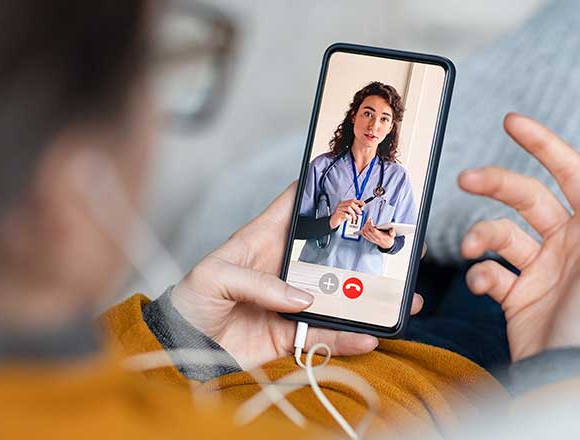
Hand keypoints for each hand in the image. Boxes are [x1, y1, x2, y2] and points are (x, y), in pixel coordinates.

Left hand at [170, 182, 425, 369]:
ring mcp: (292, 301)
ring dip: (368, 298)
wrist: (180, 348)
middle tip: (397, 244)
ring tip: (400, 298)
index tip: (356, 178)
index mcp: (264, 239)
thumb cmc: (190, 301)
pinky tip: (370, 336)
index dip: (322, 188)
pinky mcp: (291, 334)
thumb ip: (257, 282)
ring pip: (339, 296)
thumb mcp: (213, 276)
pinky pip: (326, 336)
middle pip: (331, 252)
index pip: (296, 205)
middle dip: (363, 247)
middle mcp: (285, 267)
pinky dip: (348, 338)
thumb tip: (303, 298)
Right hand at [329, 199, 363, 228]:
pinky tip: (349, 218)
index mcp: (343, 203)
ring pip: (348, 208)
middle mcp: (341, 205)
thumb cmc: (341, 216)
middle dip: (357, 208)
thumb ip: (354, 209)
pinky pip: (345, 214)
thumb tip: (361, 207)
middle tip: (359, 212)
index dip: (358, 202)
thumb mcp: (348, 212)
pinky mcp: (337, 214)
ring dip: (353, 214)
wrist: (333, 221)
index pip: (352, 200)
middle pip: (351, 203)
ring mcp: (338, 209)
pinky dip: (348, 217)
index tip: (363, 204)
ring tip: (354, 217)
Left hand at [361, 218, 394, 249]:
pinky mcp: (369, 239)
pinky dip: (362, 230)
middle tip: (369, 219)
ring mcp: (371, 239)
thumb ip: (392, 232)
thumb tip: (392, 229)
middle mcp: (375, 238)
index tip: (371, 219)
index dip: (370, 224)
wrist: (387, 245)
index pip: (373, 231)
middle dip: (367, 224)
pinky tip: (364, 226)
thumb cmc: (389, 238)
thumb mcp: (393, 235)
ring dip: (364, 226)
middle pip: (367, 231)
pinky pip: (363, 235)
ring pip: (365, 232)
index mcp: (380, 237)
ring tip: (367, 222)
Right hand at [459, 113, 579, 361]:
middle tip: (466, 178)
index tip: (512, 122)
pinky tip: (484, 287)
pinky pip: (489, 272)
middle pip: (525, 197)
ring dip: (481, 236)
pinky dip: (480, 275)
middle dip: (495, 183)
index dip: (543, 145)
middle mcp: (565, 243)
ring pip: (500, 233)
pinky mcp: (515, 293)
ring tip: (474, 249)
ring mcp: (538, 268)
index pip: (569, 173)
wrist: (566, 373)